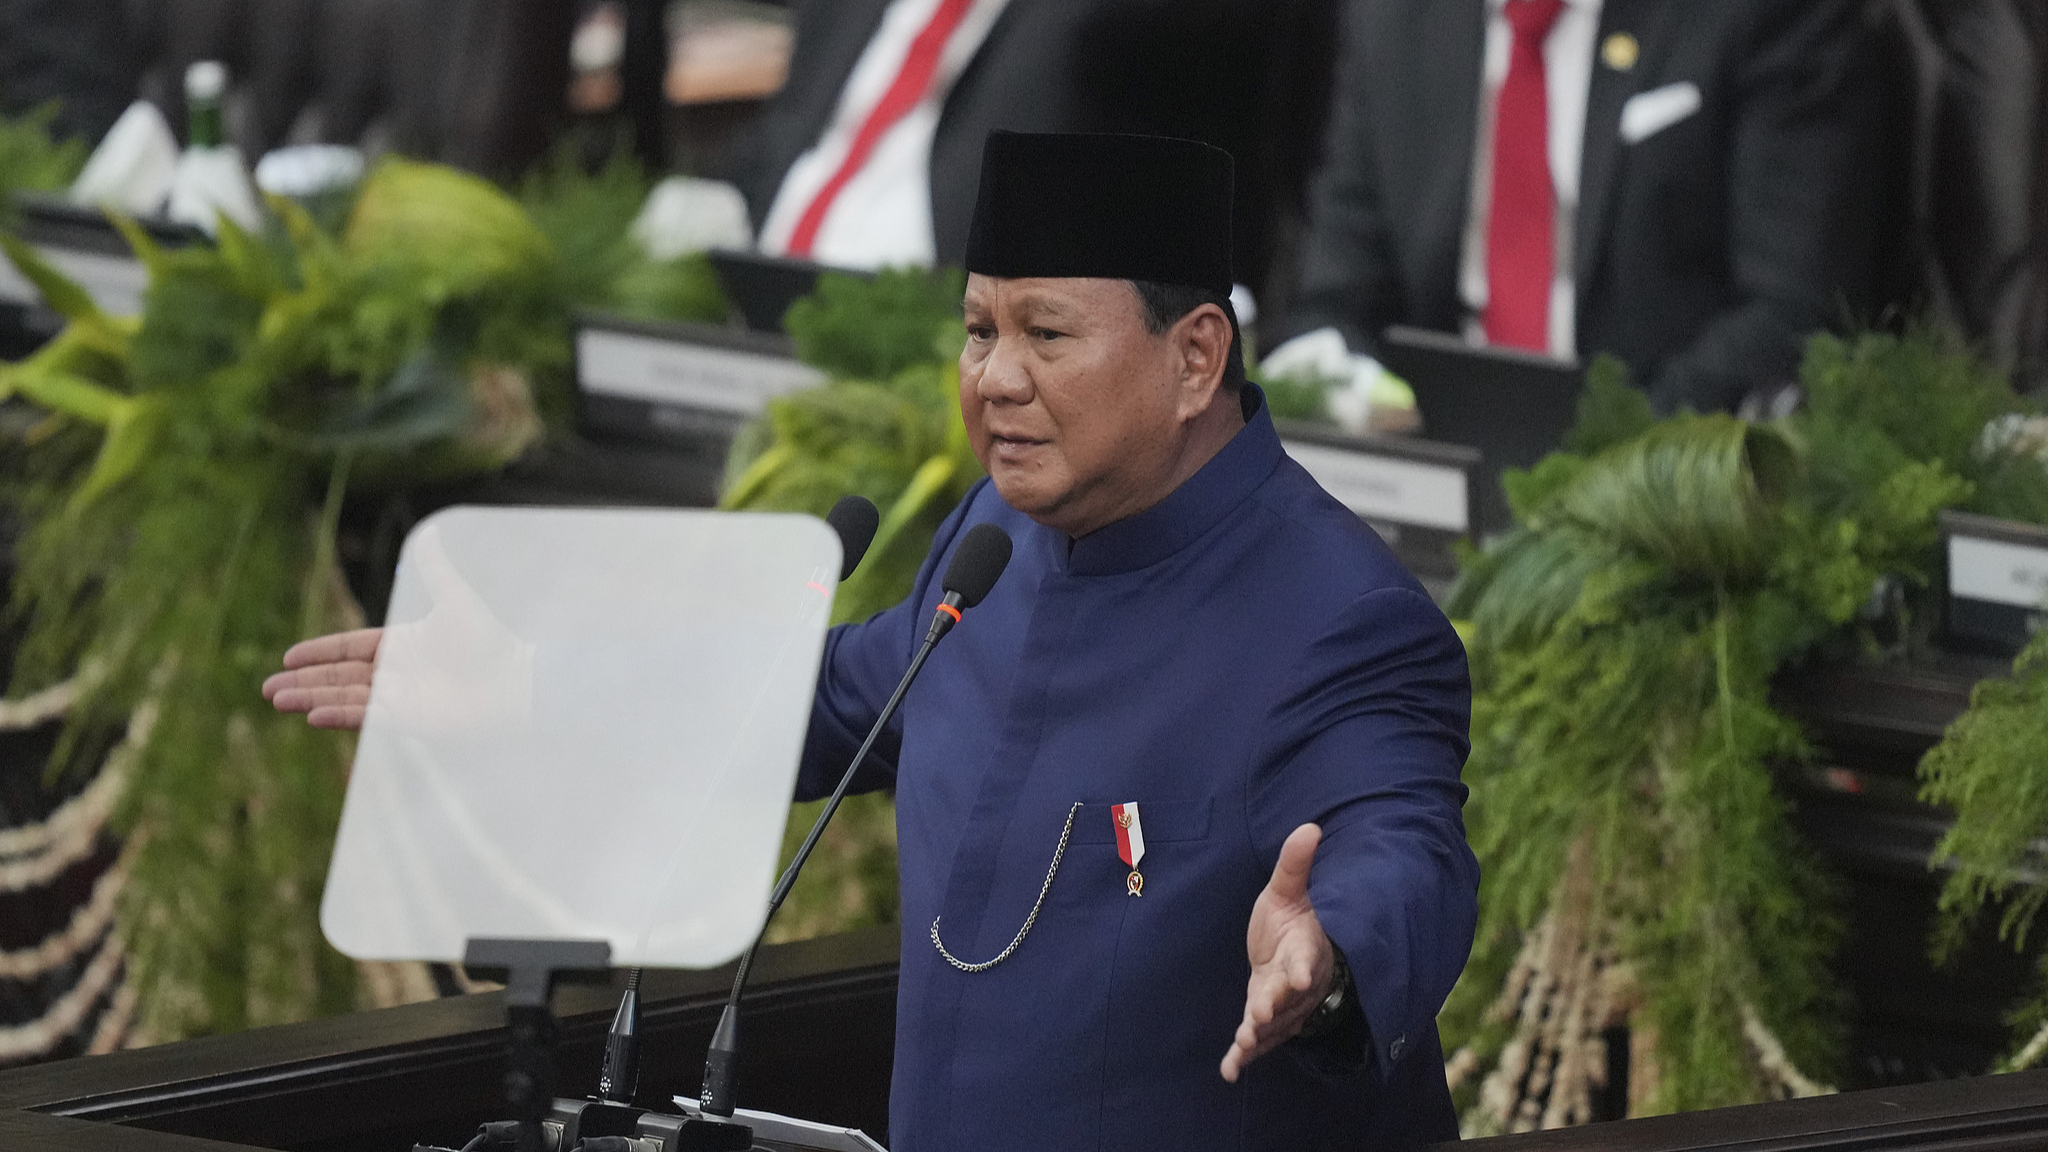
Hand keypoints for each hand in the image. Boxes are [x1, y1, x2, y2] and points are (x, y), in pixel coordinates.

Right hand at [262, 523, 533, 736]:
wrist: (515, 681)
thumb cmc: (490, 642)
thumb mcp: (456, 601)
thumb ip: (435, 569)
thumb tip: (431, 531)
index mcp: (400, 645)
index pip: (349, 649)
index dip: (319, 653)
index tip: (288, 658)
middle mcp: (395, 674)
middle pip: (339, 677)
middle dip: (304, 682)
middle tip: (268, 688)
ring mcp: (399, 699)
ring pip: (345, 697)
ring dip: (312, 698)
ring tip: (278, 700)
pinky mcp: (408, 720)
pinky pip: (366, 717)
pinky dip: (340, 715)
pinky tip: (315, 715)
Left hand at [1220, 822, 1334, 1082]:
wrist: (1291, 949)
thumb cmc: (1292, 918)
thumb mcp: (1287, 890)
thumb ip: (1296, 864)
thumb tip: (1310, 825)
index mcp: (1306, 948)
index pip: (1306, 958)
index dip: (1302, 968)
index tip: (1298, 977)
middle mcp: (1297, 982)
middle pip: (1287, 998)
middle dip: (1274, 1006)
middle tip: (1258, 1014)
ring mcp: (1282, 1005)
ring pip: (1273, 1023)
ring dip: (1259, 1034)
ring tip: (1245, 1043)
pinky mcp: (1265, 1019)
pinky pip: (1256, 1040)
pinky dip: (1243, 1056)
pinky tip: (1228, 1071)